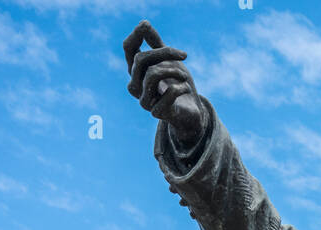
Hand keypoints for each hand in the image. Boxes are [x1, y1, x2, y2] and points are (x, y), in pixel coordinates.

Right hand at [123, 21, 206, 144]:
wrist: (191, 113)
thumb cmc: (179, 84)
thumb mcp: (169, 60)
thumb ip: (157, 44)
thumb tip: (144, 24)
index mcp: (137, 72)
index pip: (129, 49)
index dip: (136, 34)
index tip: (147, 24)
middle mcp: (136, 86)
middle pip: (141, 59)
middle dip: (165, 53)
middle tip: (183, 55)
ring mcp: (144, 101)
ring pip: (152, 75)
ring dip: (174, 71)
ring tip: (185, 76)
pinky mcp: (157, 113)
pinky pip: (169, 93)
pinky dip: (182, 87)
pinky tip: (186, 88)